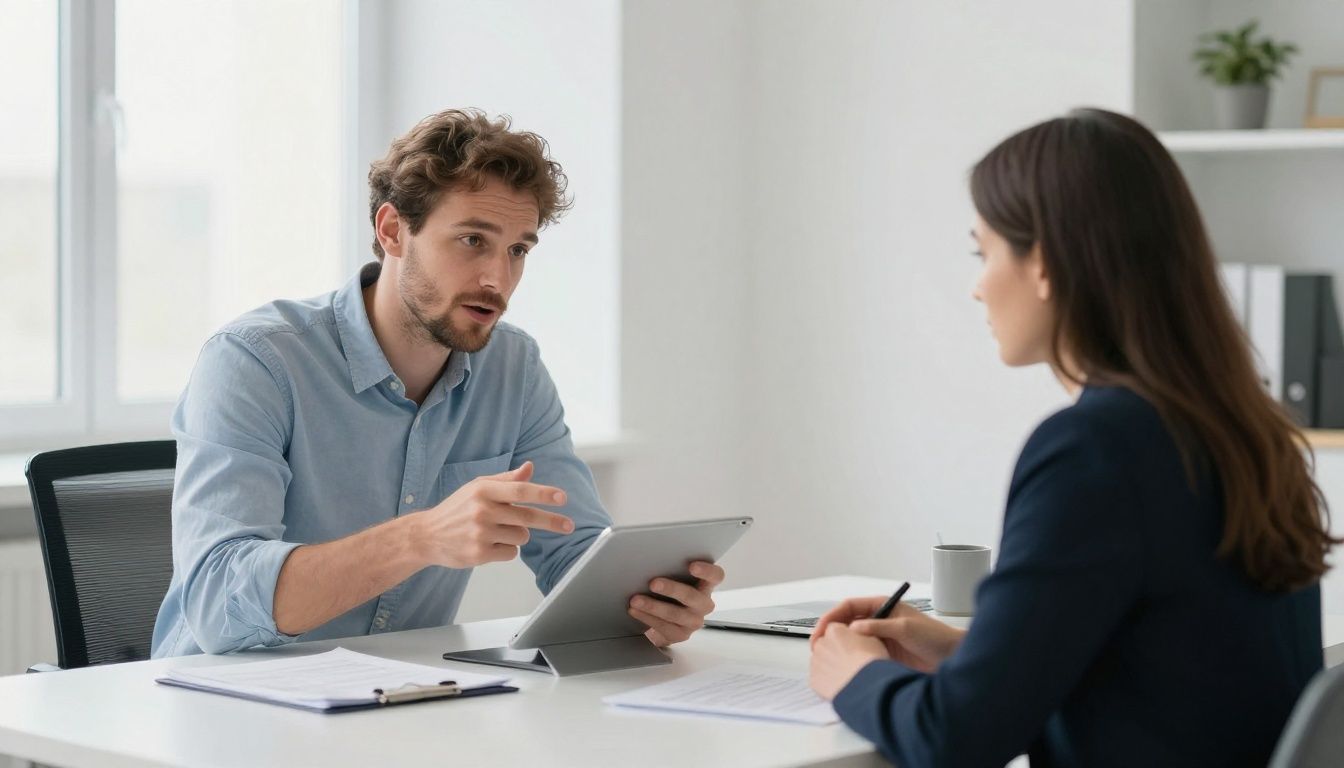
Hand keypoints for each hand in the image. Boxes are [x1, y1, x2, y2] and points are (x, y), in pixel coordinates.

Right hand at [410, 461, 573, 568]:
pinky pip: (511, 553)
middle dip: (552, 522)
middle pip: (527, 517)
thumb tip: (530, 468)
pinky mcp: (479, 554)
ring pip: (521, 536)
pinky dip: (506, 550)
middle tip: (569, 526)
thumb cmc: (457, 509)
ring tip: (496, 531)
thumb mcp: (478, 488)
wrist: (427, 535)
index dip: (544, 494)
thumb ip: (506, 480)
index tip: (562, 498)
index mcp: (483, 490)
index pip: (520, 490)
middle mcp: (482, 510)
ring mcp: (480, 533)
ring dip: (517, 535)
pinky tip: (489, 544)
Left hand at [627, 561, 724, 646]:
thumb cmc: (669, 592)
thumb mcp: (674, 578)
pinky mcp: (682, 634)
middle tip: (653, 583)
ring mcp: (694, 621)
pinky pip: (665, 627)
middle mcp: (704, 603)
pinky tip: (635, 611)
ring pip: (676, 614)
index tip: (692, 566)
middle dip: (671, 589)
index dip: (707, 571)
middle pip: (692, 596)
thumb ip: (670, 570)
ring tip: (636, 600)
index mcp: (706, 585)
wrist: (664, 619)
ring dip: (653, 606)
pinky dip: (647, 618)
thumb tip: (649, 561)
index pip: (716, 576)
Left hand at [809, 623, 888, 699]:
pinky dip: (827, 681)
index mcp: (834, 631)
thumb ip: (859, 633)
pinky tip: (841, 684)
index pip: (835, 629)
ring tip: (848, 674)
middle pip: (826, 644)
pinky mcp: (814, 680)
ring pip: (821, 661)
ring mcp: (816, 662)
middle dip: (835, 651)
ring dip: (830, 666)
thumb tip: (858, 636)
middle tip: (850, 661)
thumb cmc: (871, 663)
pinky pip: (819, 678)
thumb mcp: (873, 638)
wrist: (866, 685)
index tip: (853, 646)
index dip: (846, 638)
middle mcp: (821, 644)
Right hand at [812, 595, 964, 673]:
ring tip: (826, 657)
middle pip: (845, 622)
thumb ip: (880, 626)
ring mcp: (879, 637)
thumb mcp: (906, 628)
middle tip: (817, 646)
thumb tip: (854, 629)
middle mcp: (878, 620)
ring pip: (850, 639)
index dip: (832, 616)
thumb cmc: (935, 636)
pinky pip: (860, 653)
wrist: (952, 657)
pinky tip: (844, 665)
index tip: (821, 630)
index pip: (849, 606)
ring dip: (838, 646)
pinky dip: (850, 657)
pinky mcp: (882, 654)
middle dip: (829, 632)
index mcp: (882, 606)